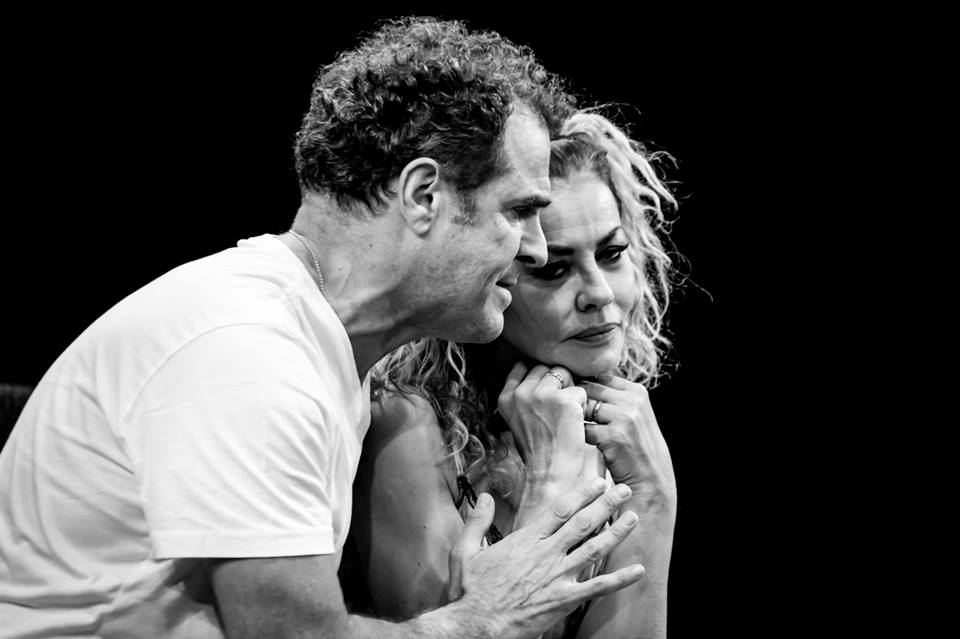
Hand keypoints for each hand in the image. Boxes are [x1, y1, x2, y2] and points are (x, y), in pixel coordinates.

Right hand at [446, 478, 644, 638]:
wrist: (476, 626)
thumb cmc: (470, 590)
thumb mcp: (465, 550)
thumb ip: (477, 520)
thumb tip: (485, 496)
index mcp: (526, 540)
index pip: (561, 510)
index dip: (582, 494)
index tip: (597, 482)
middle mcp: (546, 554)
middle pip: (583, 523)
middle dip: (606, 504)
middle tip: (624, 491)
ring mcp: (557, 577)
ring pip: (594, 549)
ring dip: (617, 532)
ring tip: (634, 518)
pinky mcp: (564, 600)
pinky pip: (598, 587)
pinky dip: (620, 579)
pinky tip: (638, 571)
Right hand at [497, 362, 586, 488]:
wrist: (550, 472)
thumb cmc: (539, 449)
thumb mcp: (518, 420)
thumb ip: (523, 397)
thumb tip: (539, 376)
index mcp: (506, 398)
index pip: (522, 367)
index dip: (538, 378)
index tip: (545, 394)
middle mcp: (521, 393)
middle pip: (544, 369)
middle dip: (555, 383)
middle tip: (558, 409)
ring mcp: (541, 395)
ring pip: (563, 373)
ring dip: (569, 390)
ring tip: (566, 414)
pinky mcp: (564, 400)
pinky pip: (579, 390)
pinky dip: (582, 404)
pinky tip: (575, 422)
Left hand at [580, 374, 676, 514]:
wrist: (651, 479)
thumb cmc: (636, 447)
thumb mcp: (633, 415)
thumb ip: (614, 398)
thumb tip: (582, 382)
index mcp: (637, 391)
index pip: (599, 378)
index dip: (584, 389)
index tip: (574, 401)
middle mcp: (633, 400)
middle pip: (589, 390)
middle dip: (575, 402)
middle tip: (564, 416)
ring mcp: (624, 417)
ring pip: (584, 407)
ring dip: (574, 419)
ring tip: (569, 430)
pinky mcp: (614, 435)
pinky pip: (584, 429)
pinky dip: (577, 437)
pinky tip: (577, 445)